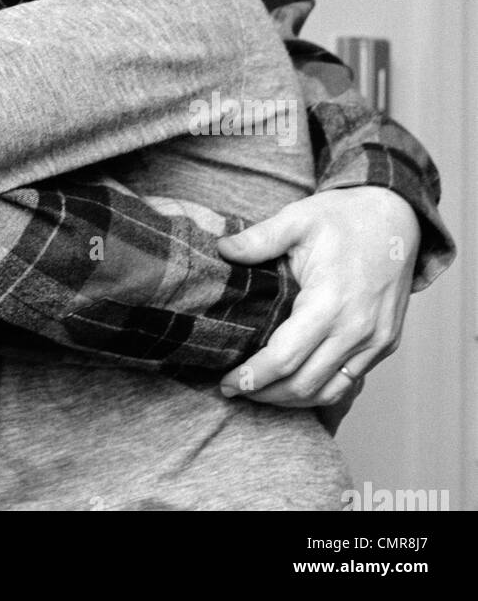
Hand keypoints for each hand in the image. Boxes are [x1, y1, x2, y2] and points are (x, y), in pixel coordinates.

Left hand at [217, 187, 418, 407]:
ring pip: (330, 391)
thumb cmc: (344, 217)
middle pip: (305, 384)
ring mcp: (376, 340)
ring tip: (261, 393)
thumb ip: (258, 239)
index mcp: (330, 301)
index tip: (227, 383)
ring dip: (294, 399)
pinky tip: (296, 382)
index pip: (285, 358)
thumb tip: (221, 250)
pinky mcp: (386, 343)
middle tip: (235, 389)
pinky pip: (351, 380)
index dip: (253, 377)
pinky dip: (321, 388)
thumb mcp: (297, 219)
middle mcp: (357, 329)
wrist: (395, 216)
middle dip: (266, 394)